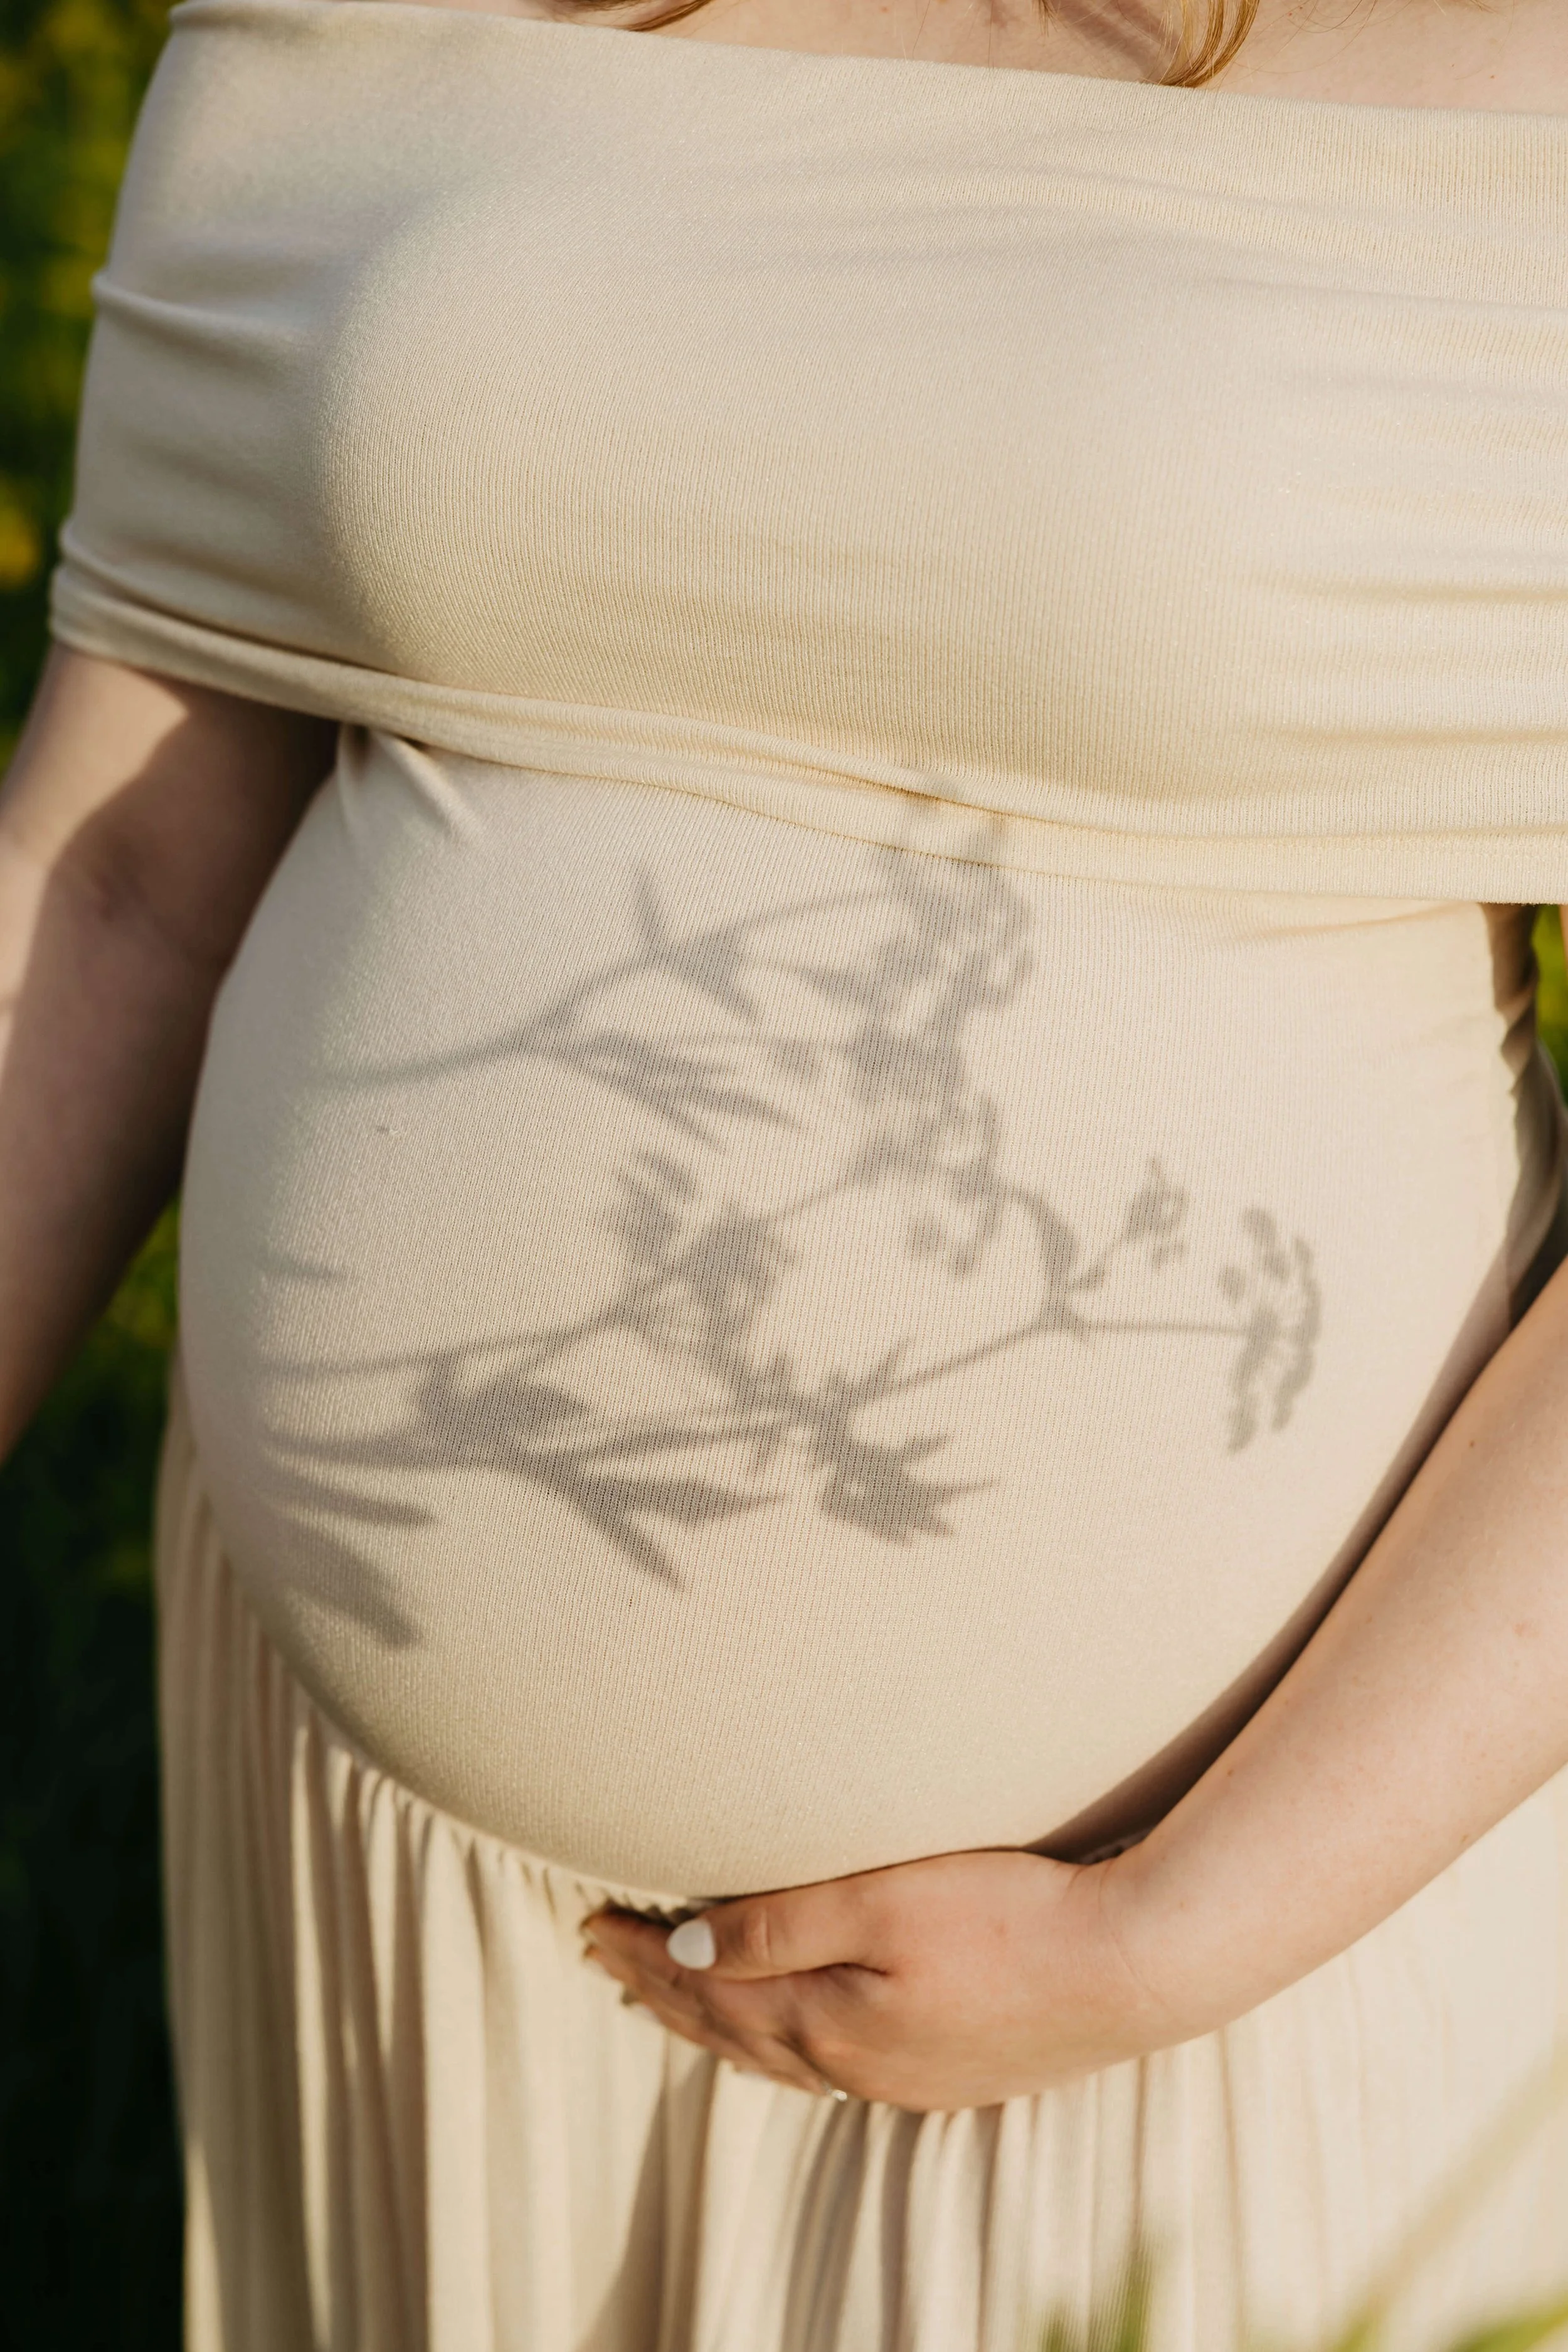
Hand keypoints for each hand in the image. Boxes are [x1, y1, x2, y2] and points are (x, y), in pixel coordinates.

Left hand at [581, 1847, 1185, 2112]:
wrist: (1136, 1966)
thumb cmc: (1009, 1918)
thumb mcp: (882, 1901)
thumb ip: (779, 1924)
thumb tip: (683, 1947)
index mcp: (830, 2023)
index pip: (708, 1991)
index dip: (645, 1958)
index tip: (591, 1925)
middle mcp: (859, 2065)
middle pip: (734, 2031)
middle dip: (667, 1992)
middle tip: (612, 1960)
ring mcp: (911, 2075)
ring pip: (784, 2056)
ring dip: (721, 2023)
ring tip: (679, 1998)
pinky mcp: (957, 2067)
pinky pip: (837, 2067)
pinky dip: (787, 2046)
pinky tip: (797, 2037)